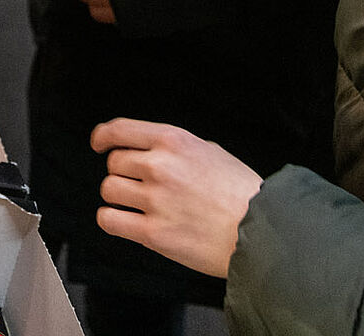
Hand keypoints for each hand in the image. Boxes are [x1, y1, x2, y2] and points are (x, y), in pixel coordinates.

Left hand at [90, 119, 263, 278]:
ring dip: (118, 197)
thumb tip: (153, 151)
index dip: (103, 137)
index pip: (120, 130)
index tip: (99, 144)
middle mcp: (160, 166)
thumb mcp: (211, 151)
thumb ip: (178, 149)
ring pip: (109, 189)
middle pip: (114, 162)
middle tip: (139, 185)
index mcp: (174, 141)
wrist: (263, 230)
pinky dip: (111, 219)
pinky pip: (109, 219)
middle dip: (123, 173)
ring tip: (135, 204)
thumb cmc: (242, 192)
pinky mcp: (153, 233)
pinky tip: (124, 221)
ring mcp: (155, 199)